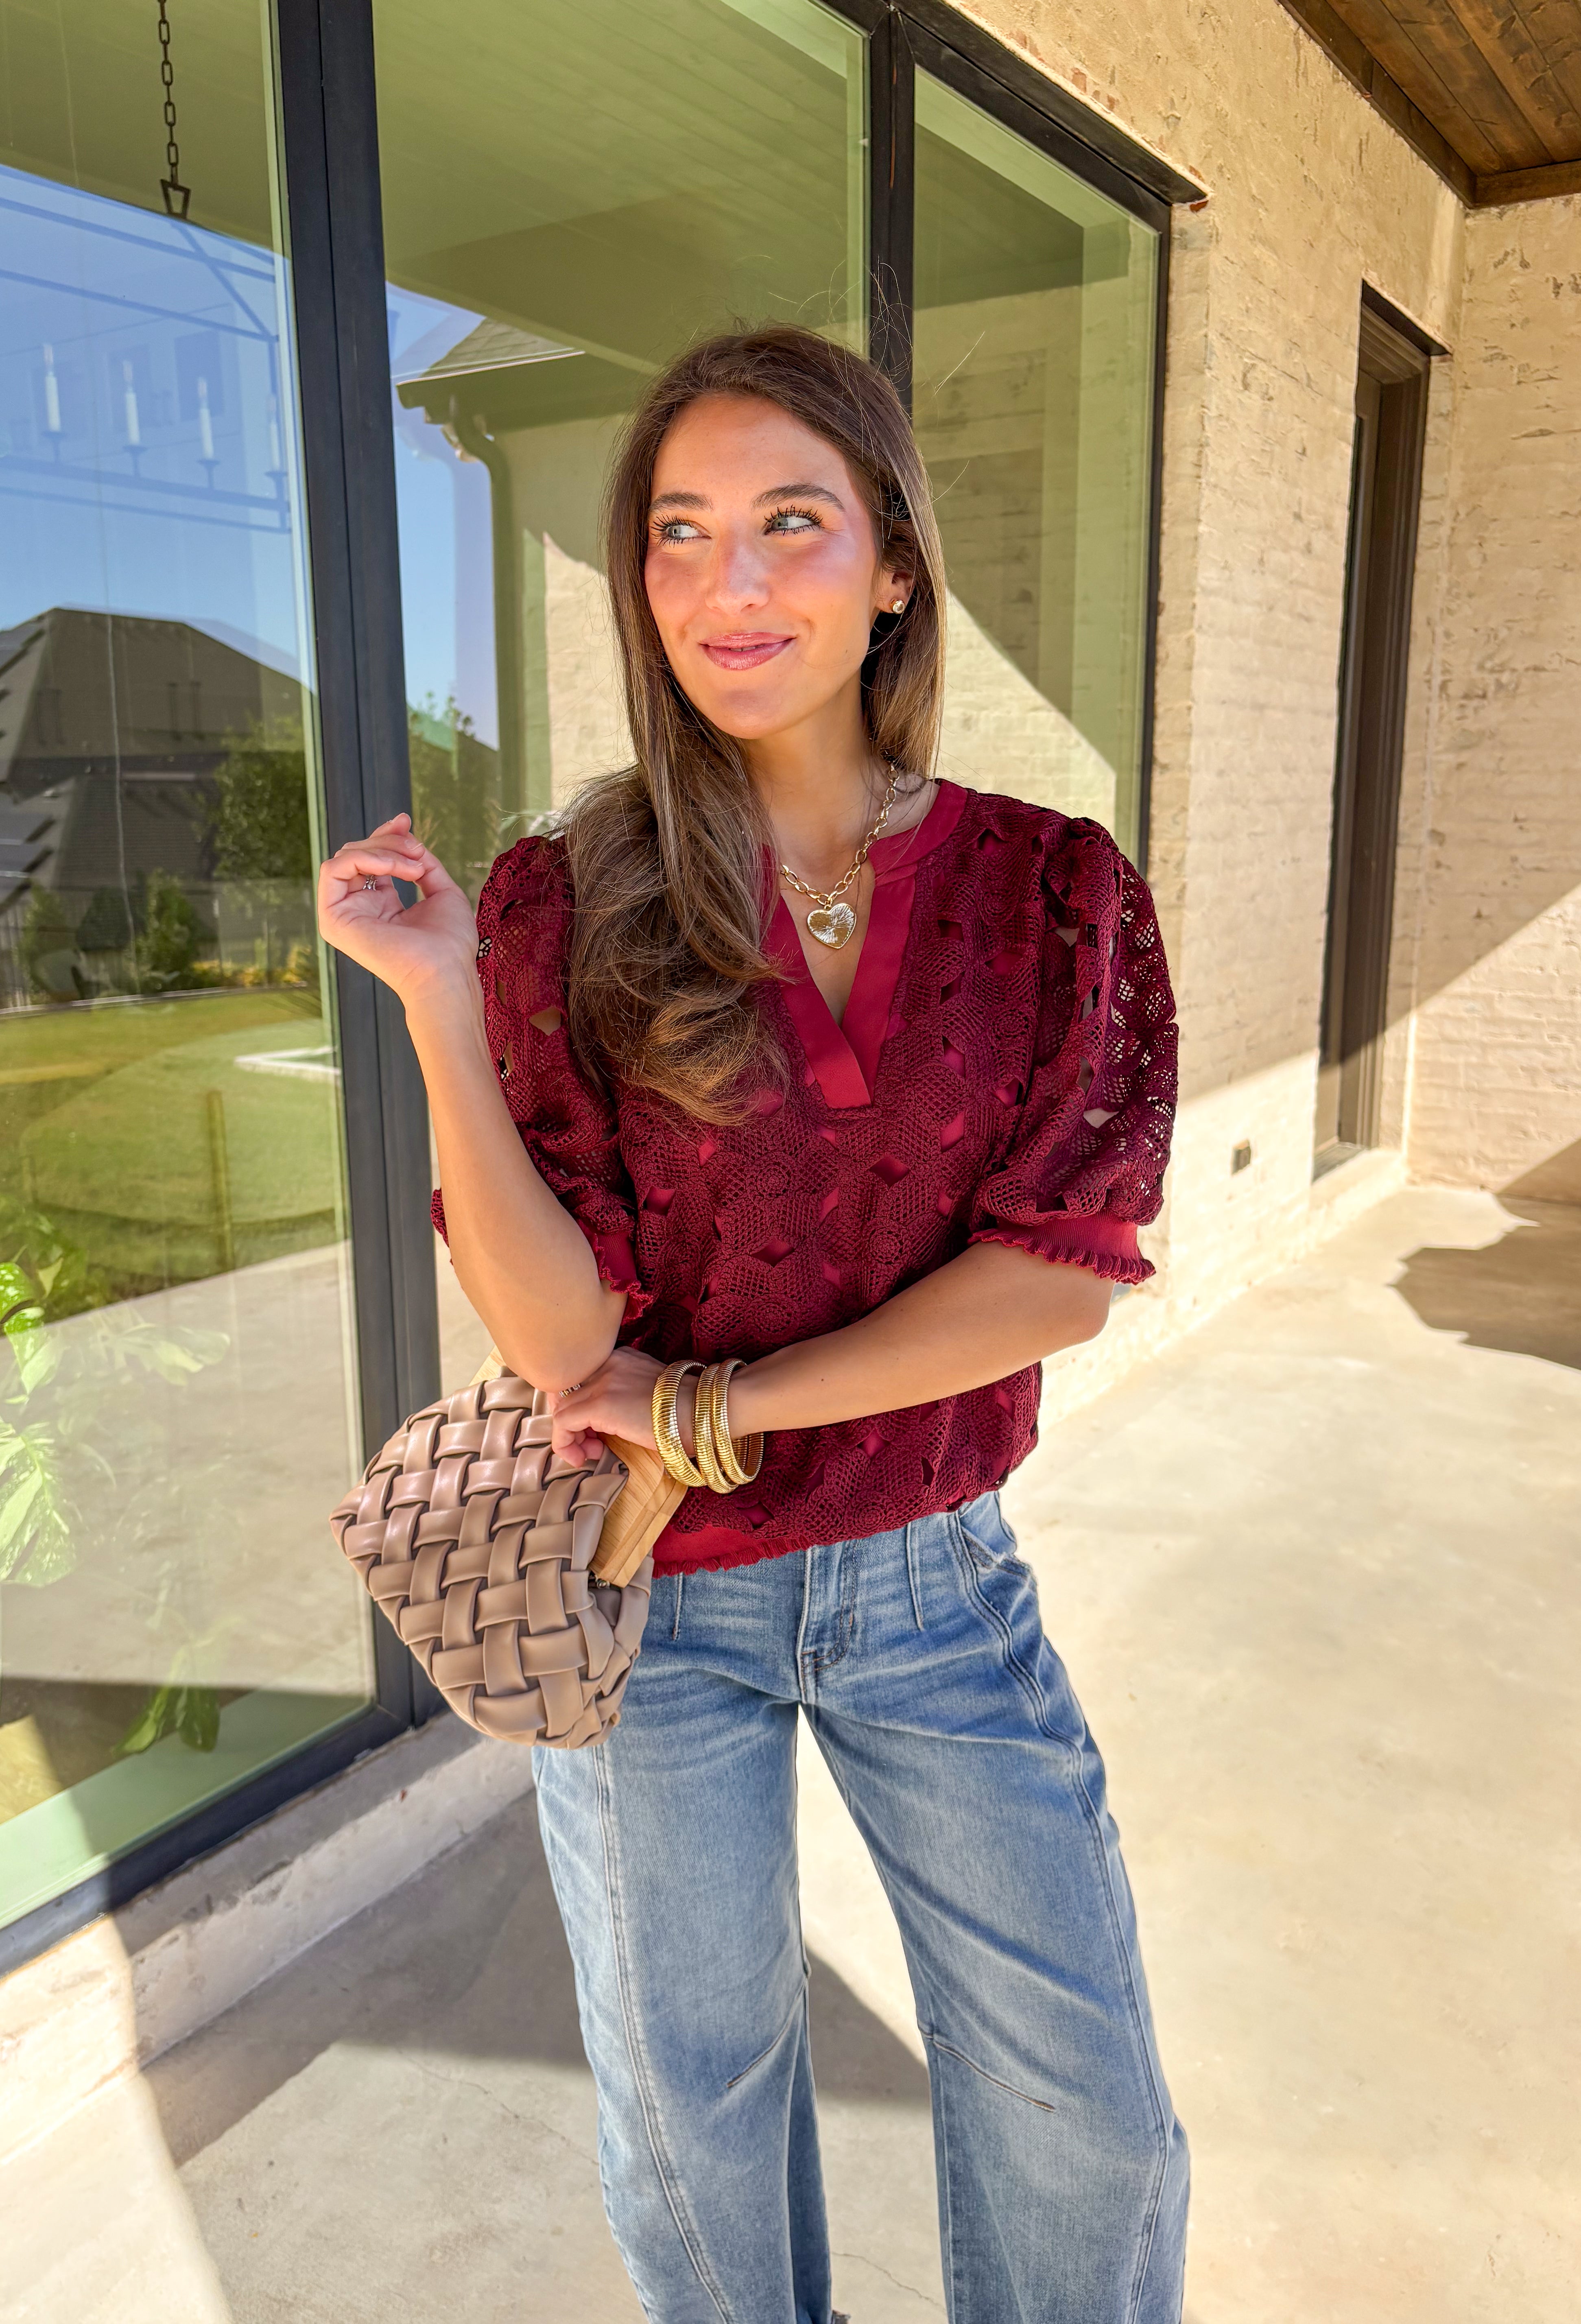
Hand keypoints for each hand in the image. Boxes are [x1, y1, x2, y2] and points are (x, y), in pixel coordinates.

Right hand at [317, 814, 477, 1009]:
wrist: (445, 969)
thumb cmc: (449, 942)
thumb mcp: (441, 891)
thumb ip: (422, 864)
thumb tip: (408, 838)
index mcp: (381, 906)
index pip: (371, 860)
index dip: (385, 836)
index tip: (405, 821)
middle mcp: (360, 909)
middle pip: (357, 855)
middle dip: (387, 841)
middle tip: (416, 848)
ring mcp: (344, 915)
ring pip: (345, 858)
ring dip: (381, 850)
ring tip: (412, 864)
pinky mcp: (333, 919)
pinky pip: (333, 870)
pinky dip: (363, 859)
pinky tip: (392, 868)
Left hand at [550, 1345, 674, 1466]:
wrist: (702, 1411)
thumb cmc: (686, 1411)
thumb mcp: (651, 1392)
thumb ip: (626, 1395)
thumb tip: (610, 1419)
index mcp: (620, 1358)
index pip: (580, 1379)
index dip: (578, 1406)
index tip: (592, 1430)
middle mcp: (607, 1363)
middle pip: (567, 1393)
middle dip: (573, 1423)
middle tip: (591, 1444)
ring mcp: (602, 1381)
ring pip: (562, 1409)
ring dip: (571, 1437)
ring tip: (591, 1453)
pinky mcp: (599, 1404)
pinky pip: (563, 1423)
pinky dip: (566, 1445)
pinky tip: (584, 1458)